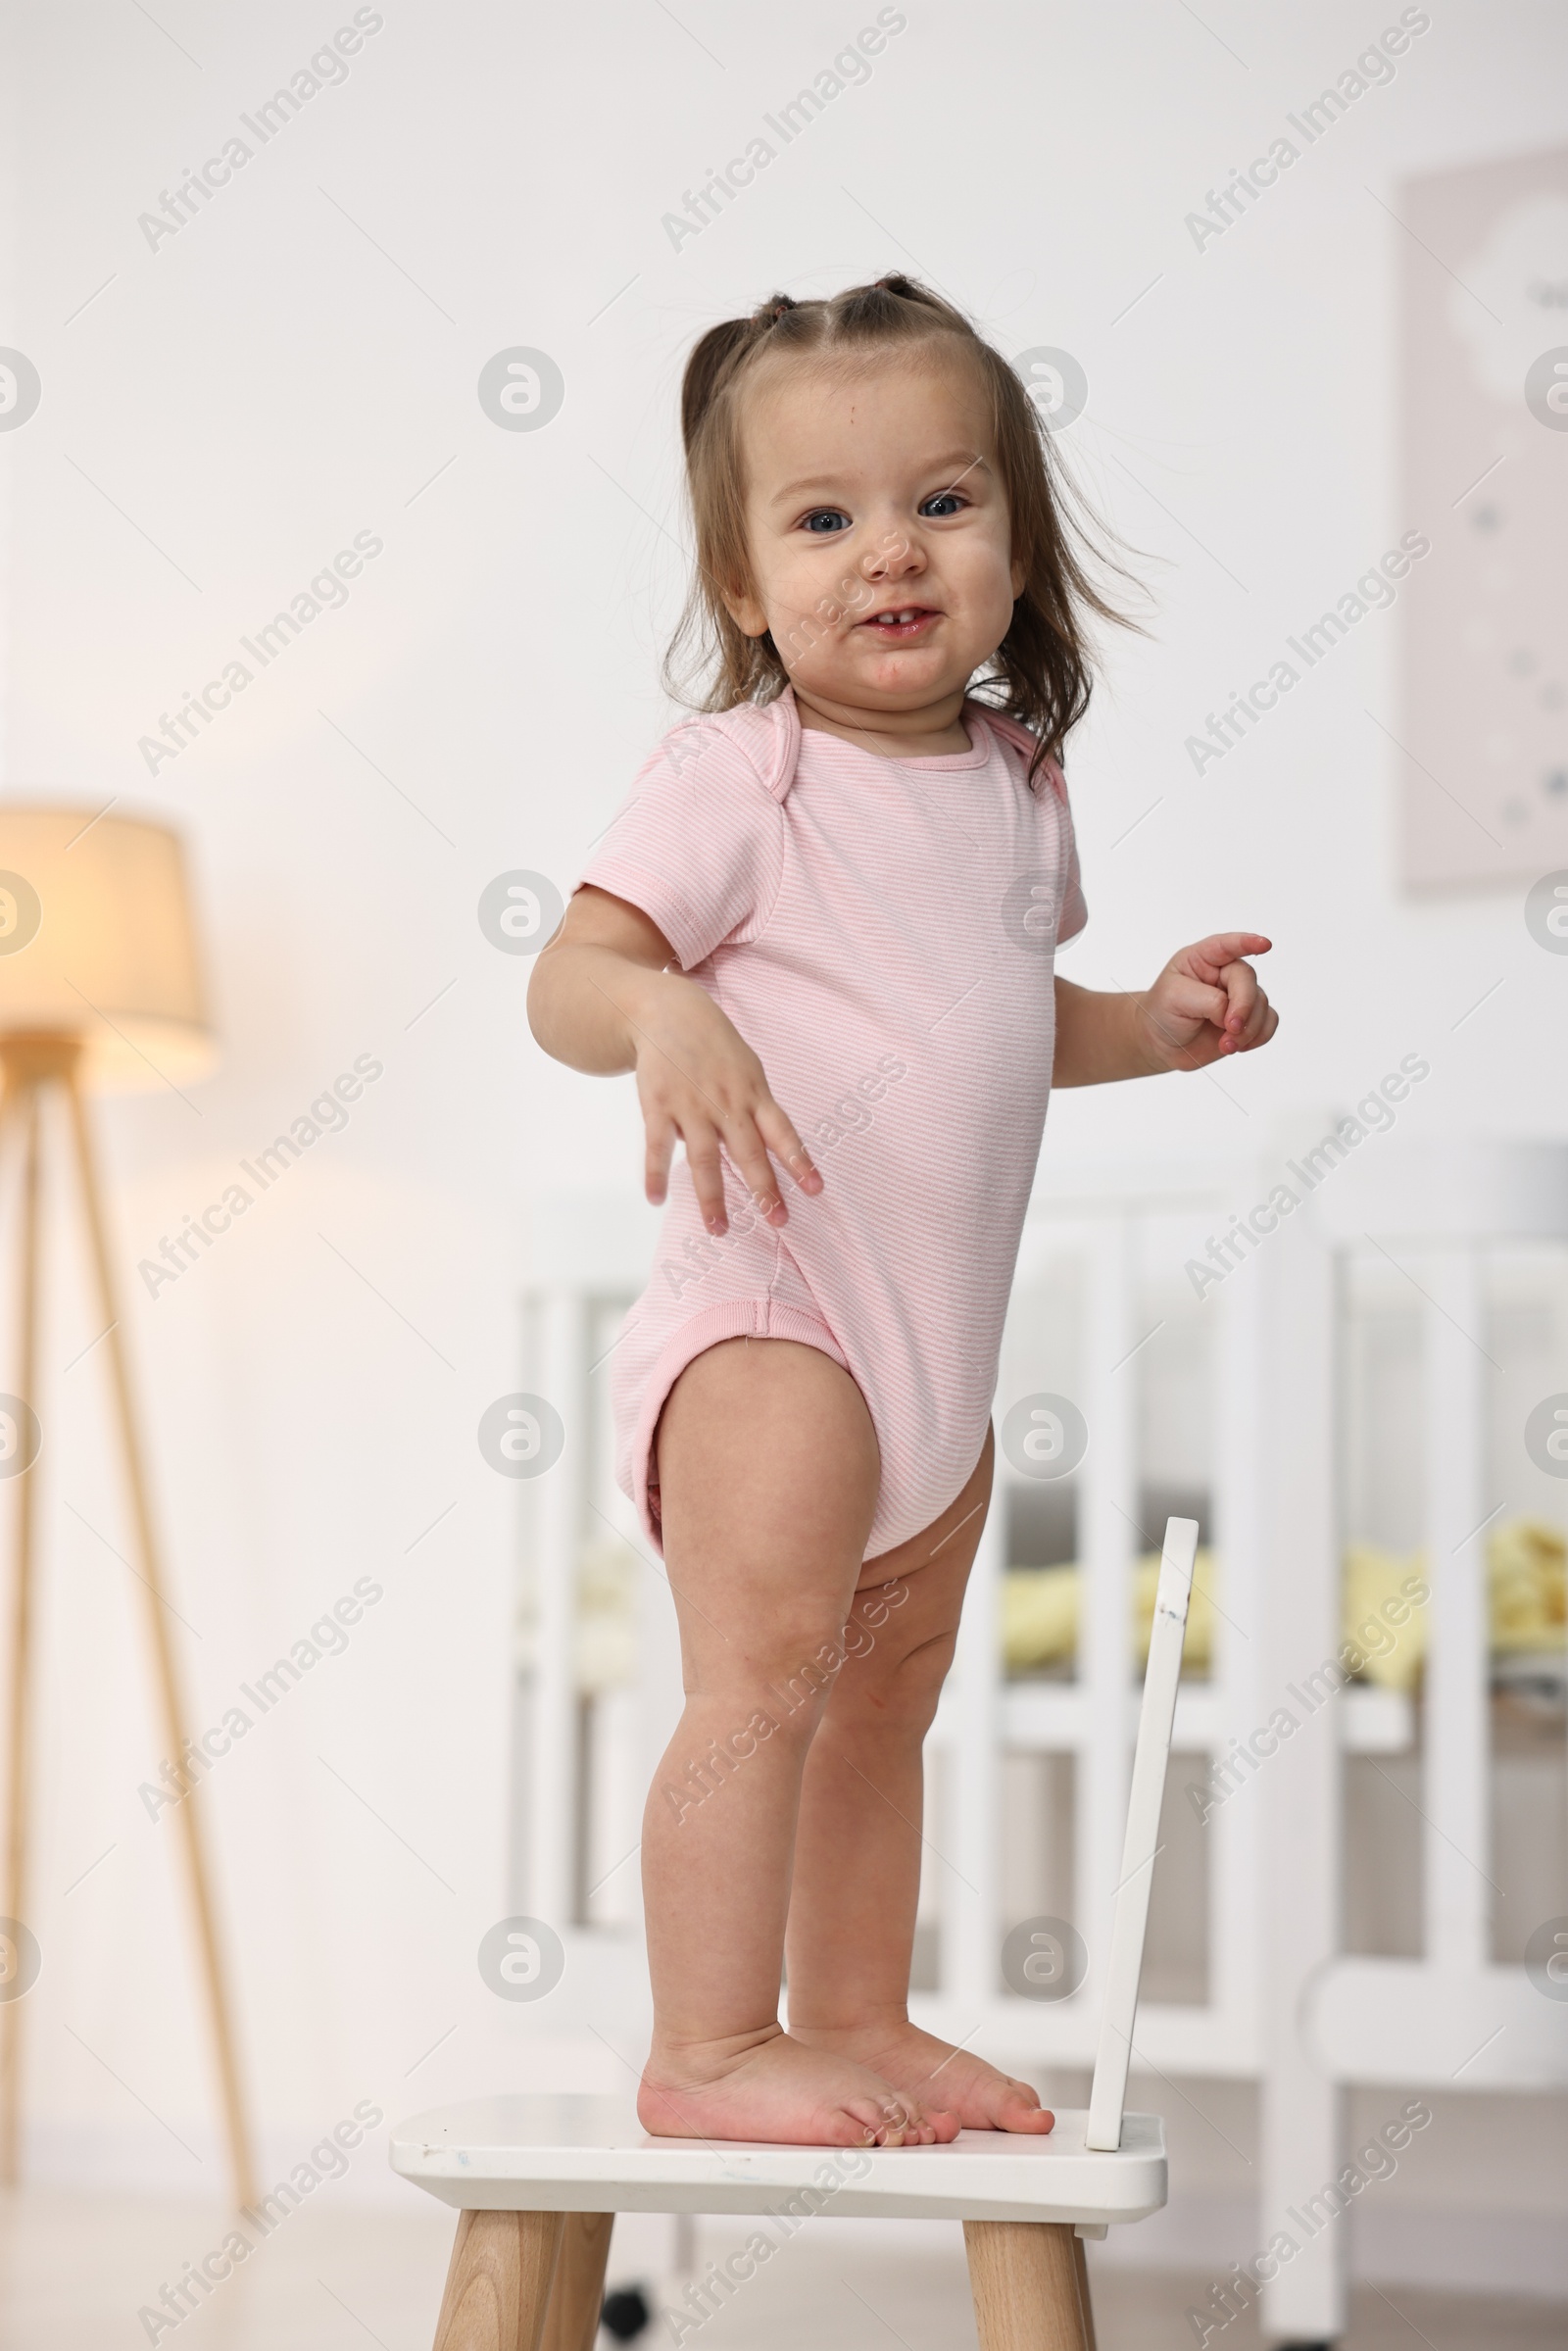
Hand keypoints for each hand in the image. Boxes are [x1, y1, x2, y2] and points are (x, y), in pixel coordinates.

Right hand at [630, 970, 821, 1232]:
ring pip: (705, 1159)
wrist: (667, 1011)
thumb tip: (761, 1152)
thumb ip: (754, 1109)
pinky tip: (656, 1200)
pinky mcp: (658, 1105)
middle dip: (764, 1189)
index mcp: (753, 1093)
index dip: (800, 1162)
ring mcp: (691, 1105)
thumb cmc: (713, 1046)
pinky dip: (656, 1174)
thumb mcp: (746, 1068)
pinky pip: (658, 1146)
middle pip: (749, 1152)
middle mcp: (726, 1102)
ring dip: (712, 1197)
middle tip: (778, 1221)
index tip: (815, 1191)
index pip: (783, 1133)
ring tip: (719, 1229)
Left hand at [1135, 933, 1276, 1072]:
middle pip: (1248, 980)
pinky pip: (1268, 1021)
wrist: (1162, 1044)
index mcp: (1203, 958)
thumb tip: (1235, 1015)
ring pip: (1261, 1004)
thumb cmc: (1163, 1013)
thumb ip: (1210, 1000)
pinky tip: (1237, 1046)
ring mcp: (1238, 995)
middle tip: (1231, 1027)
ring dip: (1248, 1028)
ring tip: (1225, 1045)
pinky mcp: (1248, 1018)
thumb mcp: (1175, 999)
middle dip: (1243, 1006)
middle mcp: (1224, 973)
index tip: (1265, 944)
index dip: (1247, 942)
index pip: (1227, 945)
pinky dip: (1258, 1036)